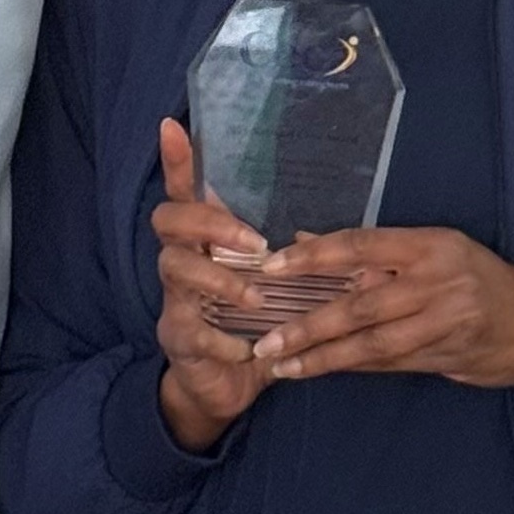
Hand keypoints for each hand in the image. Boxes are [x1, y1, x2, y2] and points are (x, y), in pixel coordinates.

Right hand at [150, 118, 274, 451]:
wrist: (223, 387)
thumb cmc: (253, 325)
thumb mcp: (278, 289)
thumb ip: (300, 264)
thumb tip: (346, 244)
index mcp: (206, 242)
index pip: (186, 192)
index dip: (177, 161)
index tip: (175, 125)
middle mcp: (181, 262)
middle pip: (168, 219)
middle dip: (208, 222)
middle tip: (253, 243)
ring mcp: (174, 300)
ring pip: (175, 269)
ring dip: (219, 280)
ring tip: (255, 299)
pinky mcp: (178, 338)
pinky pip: (192, 329)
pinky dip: (225, 339)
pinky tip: (249, 350)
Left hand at [248, 226, 513, 390]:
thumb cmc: (479, 277)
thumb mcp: (433, 249)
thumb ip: (371, 251)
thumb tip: (305, 241)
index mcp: (429, 245)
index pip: (359, 245)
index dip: (313, 257)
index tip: (272, 268)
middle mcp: (436, 281)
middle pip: (360, 304)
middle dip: (308, 325)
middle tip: (267, 340)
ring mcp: (444, 322)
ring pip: (372, 343)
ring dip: (323, 357)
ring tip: (283, 365)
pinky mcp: (447, 356)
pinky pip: (390, 362)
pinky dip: (352, 366)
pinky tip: (320, 370)